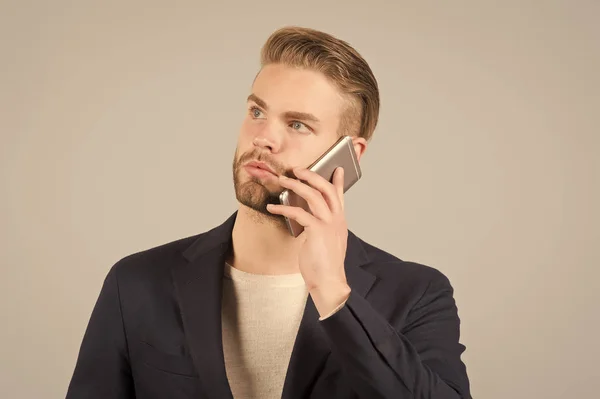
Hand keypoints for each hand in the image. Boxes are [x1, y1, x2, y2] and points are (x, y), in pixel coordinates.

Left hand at [266, 167, 350, 316]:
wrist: (329, 282)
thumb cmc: (324, 265)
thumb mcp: (327, 243)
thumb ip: (322, 229)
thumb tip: (312, 221)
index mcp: (339, 221)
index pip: (340, 196)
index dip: (338, 181)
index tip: (338, 169)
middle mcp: (336, 219)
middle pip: (325, 188)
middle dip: (311, 175)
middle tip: (297, 169)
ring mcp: (328, 223)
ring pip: (312, 195)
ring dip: (295, 185)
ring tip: (282, 180)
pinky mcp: (317, 230)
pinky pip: (298, 212)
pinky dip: (283, 207)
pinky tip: (272, 207)